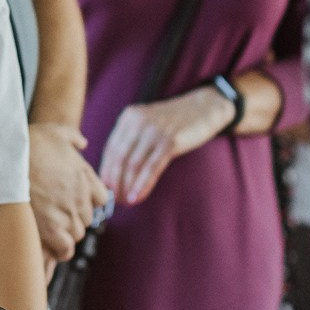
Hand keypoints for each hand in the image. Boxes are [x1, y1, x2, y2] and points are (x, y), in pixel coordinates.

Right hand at [28, 125, 108, 261]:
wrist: (10, 156)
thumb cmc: (29, 143)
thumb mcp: (56, 131)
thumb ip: (73, 137)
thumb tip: (83, 143)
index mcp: (85, 176)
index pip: (100, 199)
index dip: (87, 201)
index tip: (71, 200)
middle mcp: (81, 197)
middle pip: (86, 218)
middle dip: (73, 217)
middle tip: (53, 212)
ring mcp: (68, 214)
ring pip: (76, 234)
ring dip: (65, 232)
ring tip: (46, 225)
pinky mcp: (51, 228)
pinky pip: (65, 249)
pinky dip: (59, 249)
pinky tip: (48, 242)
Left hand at [98, 86, 234, 205]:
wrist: (204, 108)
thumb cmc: (174, 122)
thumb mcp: (148, 124)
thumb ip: (132, 140)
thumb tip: (115, 172)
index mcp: (129, 117)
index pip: (110, 148)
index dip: (106, 171)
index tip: (106, 189)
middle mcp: (138, 121)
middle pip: (119, 157)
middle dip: (115, 182)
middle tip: (116, 200)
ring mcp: (154, 130)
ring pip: (133, 164)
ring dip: (127, 186)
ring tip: (126, 201)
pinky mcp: (170, 140)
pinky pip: (151, 167)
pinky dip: (142, 184)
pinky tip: (137, 196)